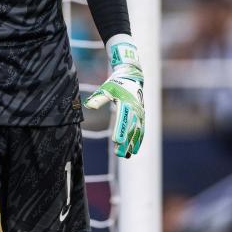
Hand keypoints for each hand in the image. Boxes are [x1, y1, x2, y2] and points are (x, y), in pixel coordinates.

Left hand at [85, 36, 143, 158]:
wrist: (132, 76)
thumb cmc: (116, 83)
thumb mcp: (106, 88)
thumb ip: (98, 98)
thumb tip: (89, 106)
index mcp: (126, 102)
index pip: (122, 119)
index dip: (120, 130)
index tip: (116, 141)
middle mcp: (135, 109)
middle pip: (130, 128)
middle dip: (125, 141)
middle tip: (119, 153)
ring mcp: (140, 113)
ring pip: (137, 131)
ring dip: (133, 143)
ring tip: (127, 155)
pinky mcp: (142, 115)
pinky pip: (142, 129)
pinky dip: (139, 139)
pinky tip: (135, 149)